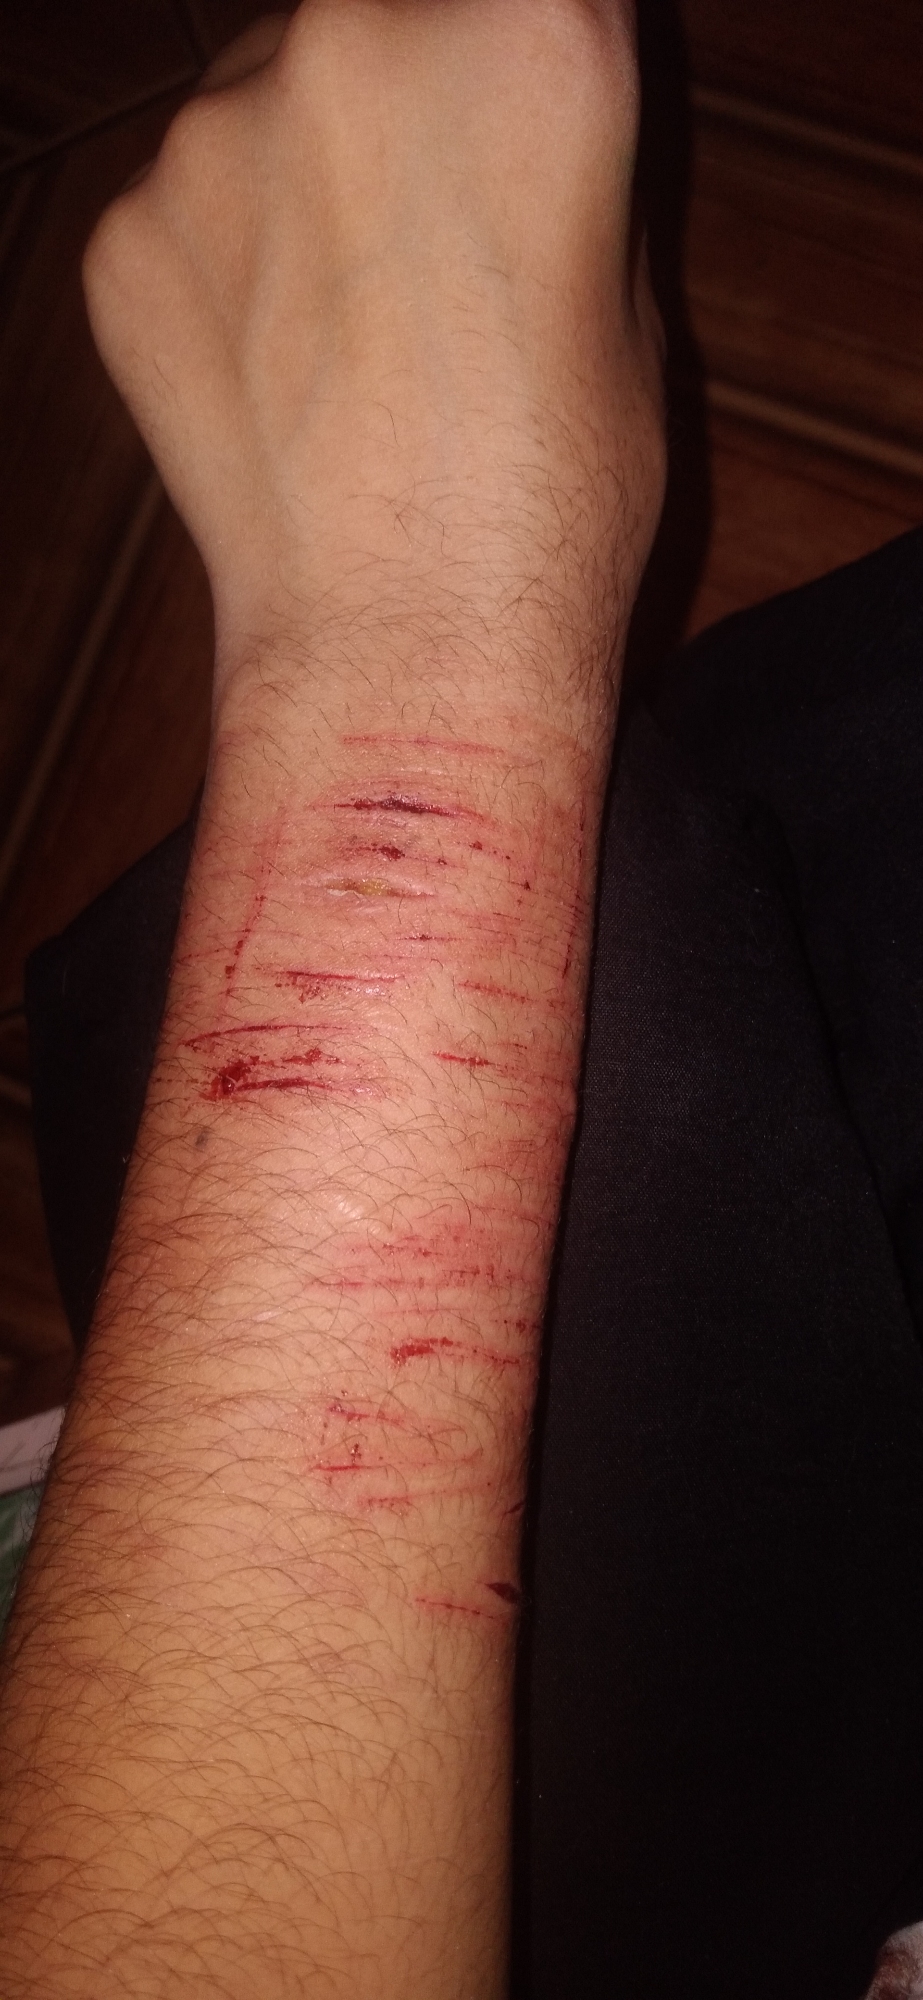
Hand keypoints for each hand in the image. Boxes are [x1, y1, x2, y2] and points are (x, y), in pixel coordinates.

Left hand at [84, 0, 664, 689]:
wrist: (404, 664)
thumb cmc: (552, 512)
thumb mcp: (629, 303)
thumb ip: (561, 160)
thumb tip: (508, 106)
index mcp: (531, 38)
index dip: (527, 59)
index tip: (511, 126)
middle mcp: (360, 37)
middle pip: (388, 11)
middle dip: (415, 94)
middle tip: (438, 232)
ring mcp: (219, 135)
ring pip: (274, 92)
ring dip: (310, 166)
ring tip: (355, 326)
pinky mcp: (127, 231)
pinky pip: (190, 199)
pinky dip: (232, 261)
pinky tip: (283, 372)